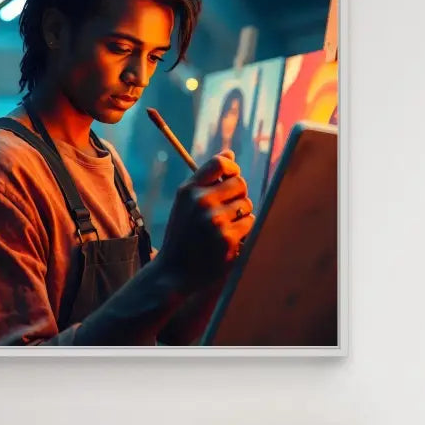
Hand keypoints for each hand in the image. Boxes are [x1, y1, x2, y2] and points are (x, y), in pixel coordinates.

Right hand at [156, 150, 254, 291]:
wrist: (174, 271)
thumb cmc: (182, 235)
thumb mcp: (184, 203)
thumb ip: (206, 178)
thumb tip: (230, 153)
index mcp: (189, 190)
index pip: (220, 163)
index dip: (232, 168)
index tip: (232, 176)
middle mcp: (201, 202)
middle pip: (240, 183)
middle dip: (238, 195)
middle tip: (228, 210)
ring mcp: (215, 220)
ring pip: (247, 205)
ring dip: (241, 215)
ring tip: (224, 227)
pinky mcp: (228, 238)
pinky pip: (249, 223)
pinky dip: (243, 231)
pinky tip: (228, 239)